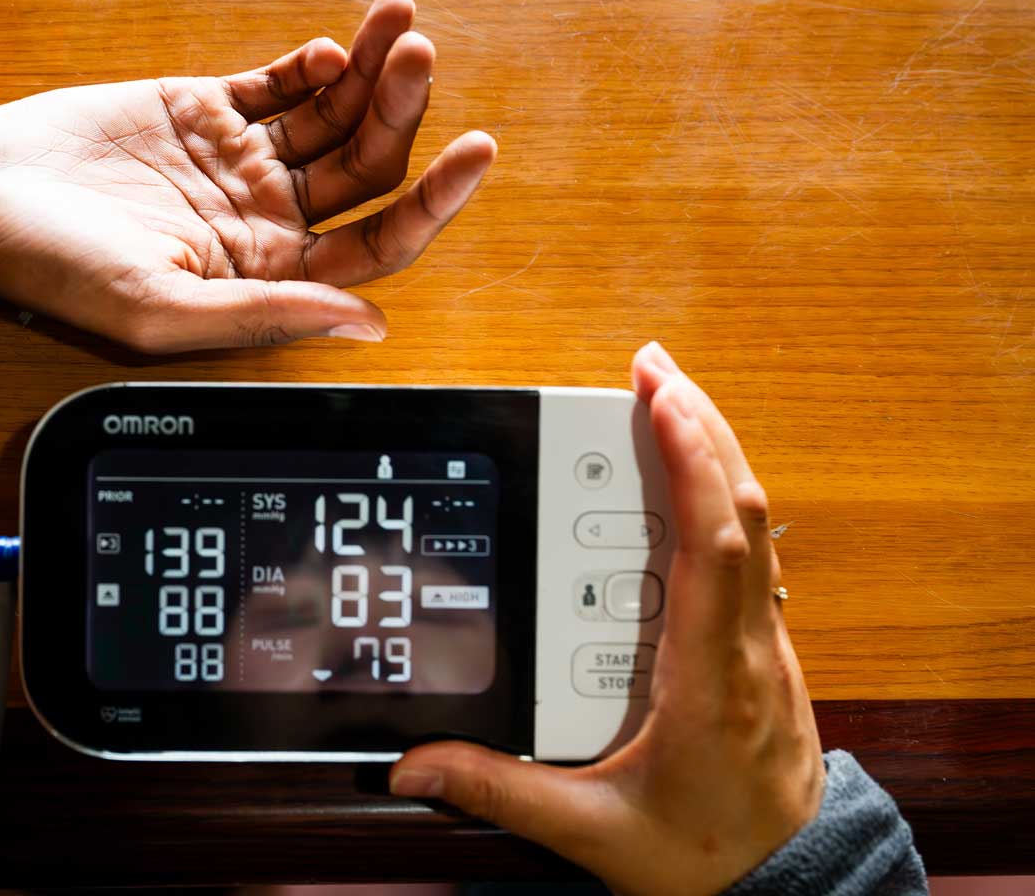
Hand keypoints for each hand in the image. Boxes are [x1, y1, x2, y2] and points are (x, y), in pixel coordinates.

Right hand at [0, 0, 495, 352]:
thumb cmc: (53, 270)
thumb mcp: (162, 309)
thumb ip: (268, 313)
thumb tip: (368, 323)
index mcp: (267, 275)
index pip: (376, 243)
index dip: (432, 203)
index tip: (473, 152)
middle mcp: (265, 221)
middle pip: (366, 169)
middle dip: (403, 112)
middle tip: (419, 56)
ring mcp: (240, 162)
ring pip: (334, 117)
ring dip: (373, 74)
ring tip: (399, 25)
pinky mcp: (206, 111)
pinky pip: (281, 85)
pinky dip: (315, 63)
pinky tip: (334, 48)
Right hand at [389, 343, 824, 895]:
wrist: (793, 890)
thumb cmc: (709, 861)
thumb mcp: (594, 834)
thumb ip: (501, 793)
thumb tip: (419, 764)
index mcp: (711, 679)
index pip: (714, 544)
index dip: (693, 461)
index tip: (661, 398)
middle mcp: (749, 648)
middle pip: (744, 511)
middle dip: (701, 425)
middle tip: (651, 368)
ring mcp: (765, 645)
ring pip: (756, 528)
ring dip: (716, 453)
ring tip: (667, 401)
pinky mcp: (761, 651)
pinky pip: (750, 555)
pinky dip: (722, 498)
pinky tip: (690, 483)